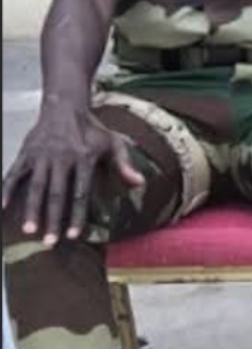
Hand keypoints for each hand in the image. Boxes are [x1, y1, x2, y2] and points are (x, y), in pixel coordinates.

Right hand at [1, 106, 143, 245]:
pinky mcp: (27, 153)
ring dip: (31, 209)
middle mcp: (62, 159)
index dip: (77, 215)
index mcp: (84, 158)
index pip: (80, 193)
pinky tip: (3, 207)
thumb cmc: (92, 129)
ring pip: (35, 186)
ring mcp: (42, 156)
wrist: (65, 106)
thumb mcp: (113, 142)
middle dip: (52, 219)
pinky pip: (14, 173)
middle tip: (49, 242)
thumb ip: (124, 164)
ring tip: (29, 230)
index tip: (74, 236)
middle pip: (56, 194)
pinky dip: (7, 189)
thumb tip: (140, 183)